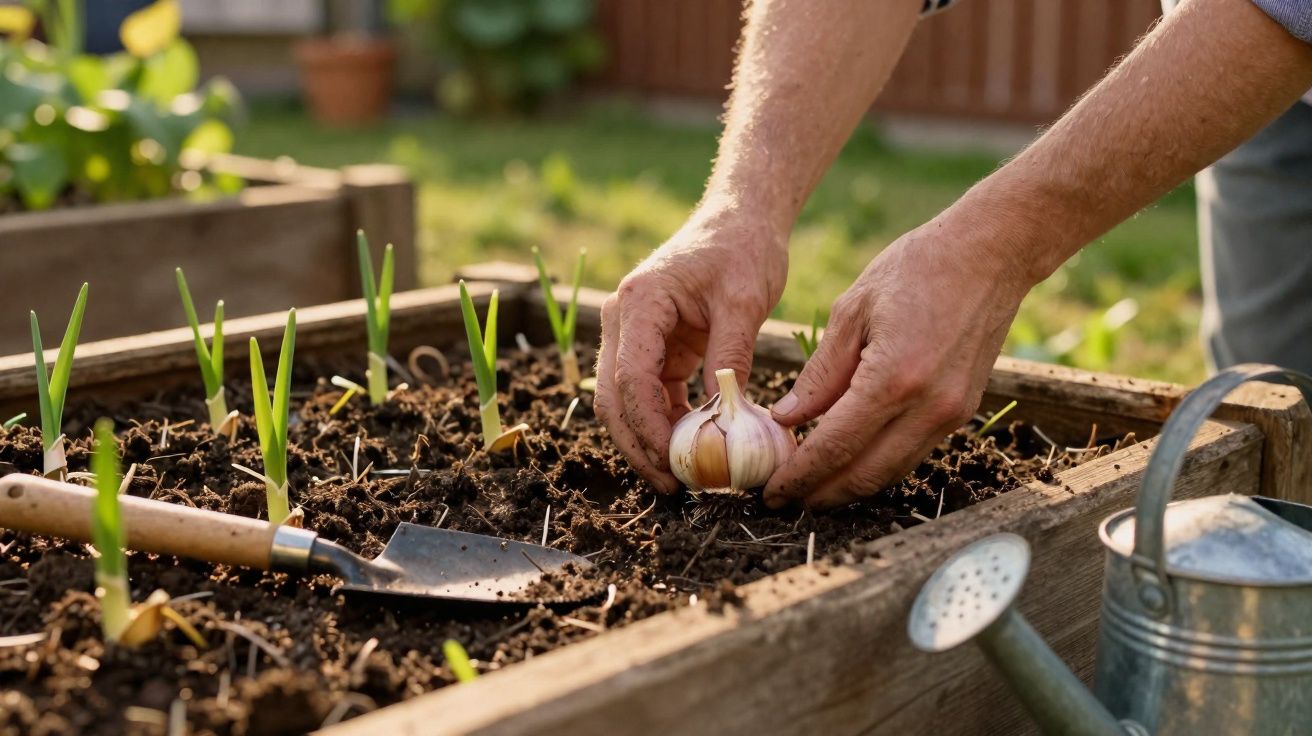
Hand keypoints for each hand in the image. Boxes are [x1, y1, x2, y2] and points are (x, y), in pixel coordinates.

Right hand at [594, 207, 788, 493]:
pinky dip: (665, 424)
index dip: (648, 425)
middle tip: (671, 486)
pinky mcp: (653, 347)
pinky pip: (649, 394)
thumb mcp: (744, 302)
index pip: (630, 376)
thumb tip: (724, 417)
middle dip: (638, 445)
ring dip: (648, 440)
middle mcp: (623, 319)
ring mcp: (633, 335)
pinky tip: (691, 449)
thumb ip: (730, 356)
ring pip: (625, 401)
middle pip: (614, 397)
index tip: (675, 461)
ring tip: (681, 478)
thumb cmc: (743, 250)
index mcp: (640, 303)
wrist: (741, 221)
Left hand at [763, 215, 1033, 508]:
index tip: (772, 493)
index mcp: (893, 379)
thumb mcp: (853, 311)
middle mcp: (927, 407)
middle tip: (786, 500)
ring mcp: (951, 414)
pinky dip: (878, 464)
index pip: (834, 448)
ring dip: (850, 487)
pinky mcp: (963, 411)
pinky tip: (850, 459)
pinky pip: (913, 453)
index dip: (799, 476)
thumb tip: (787, 418)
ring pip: (891, 472)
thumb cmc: (917, 269)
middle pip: (864, 475)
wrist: (992, 254)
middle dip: (821, 494)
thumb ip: (821, 374)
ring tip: (812, 487)